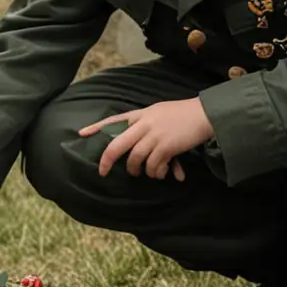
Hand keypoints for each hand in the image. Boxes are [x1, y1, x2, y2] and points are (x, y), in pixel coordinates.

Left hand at [79, 98, 214, 180]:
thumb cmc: (182, 114)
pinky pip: (153, 166)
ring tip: (143, 173)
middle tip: (103, 171)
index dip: (97, 128)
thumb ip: (144, 124)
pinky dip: (156, 173)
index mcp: (141, 114)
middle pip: (117, 145)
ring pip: (135, 159)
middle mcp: (144, 124)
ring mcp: (154, 135)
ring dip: (138, 170)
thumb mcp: (158, 112)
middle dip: (107, 160)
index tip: (81, 134)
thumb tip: (135, 144)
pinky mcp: (166, 147)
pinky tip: (163, 173)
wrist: (204, 114)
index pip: (114, 120)